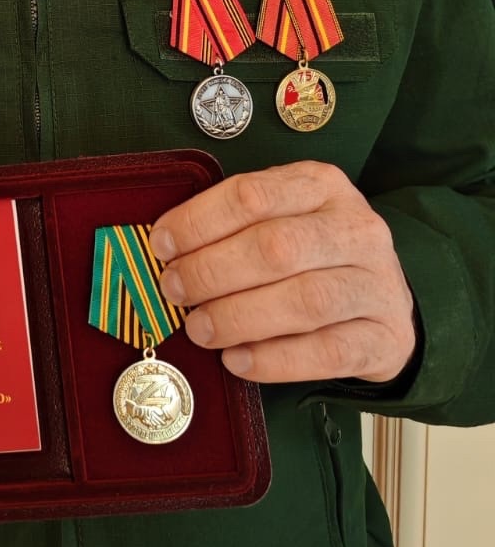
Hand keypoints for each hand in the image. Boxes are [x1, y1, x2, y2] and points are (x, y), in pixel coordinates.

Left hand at [150, 160, 415, 384]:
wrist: (384, 304)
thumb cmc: (313, 255)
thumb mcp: (282, 218)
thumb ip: (235, 225)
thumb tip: (164, 246)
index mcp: (323, 186)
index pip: (253, 194)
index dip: (198, 220)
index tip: (161, 244)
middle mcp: (356, 229)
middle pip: (277, 247)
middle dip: (212, 271)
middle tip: (174, 290)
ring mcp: (376, 285)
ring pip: (304, 300)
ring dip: (238, 317)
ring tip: (199, 328)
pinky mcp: (385, 338)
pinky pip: (328, 353)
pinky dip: (275, 360)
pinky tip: (237, 360)